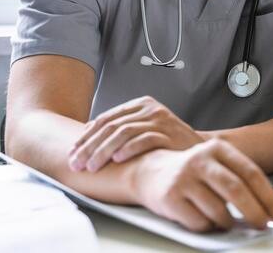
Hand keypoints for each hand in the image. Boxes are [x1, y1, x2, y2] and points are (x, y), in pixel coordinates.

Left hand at [68, 96, 204, 171]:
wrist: (200, 152)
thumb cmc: (166, 145)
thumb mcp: (142, 131)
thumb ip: (119, 129)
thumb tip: (85, 135)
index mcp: (139, 104)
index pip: (105, 119)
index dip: (86, 137)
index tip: (72, 153)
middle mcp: (149, 109)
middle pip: (111, 126)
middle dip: (90, 147)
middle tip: (76, 164)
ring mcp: (161, 120)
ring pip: (124, 133)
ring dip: (104, 151)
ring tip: (92, 167)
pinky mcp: (171, 133)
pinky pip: (145, 139)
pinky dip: (129, 149)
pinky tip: (117, 160)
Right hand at [131, 139, 272, 232]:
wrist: (149, 171)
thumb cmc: (192, 172)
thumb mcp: (217, 165)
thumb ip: (240, 180)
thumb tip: (269, 208)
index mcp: (217, 149)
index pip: (250, 172)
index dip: (269, 197)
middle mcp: (199, 160)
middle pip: (236, 190)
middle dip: (255, 212)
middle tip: (264, 226)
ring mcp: (183, 178)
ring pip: (218, 210)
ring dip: (229, 223)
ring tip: (228, 222)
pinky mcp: (169, 197)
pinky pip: (199, 223)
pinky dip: (208, 227)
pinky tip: (205, 220)